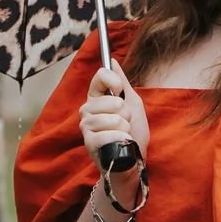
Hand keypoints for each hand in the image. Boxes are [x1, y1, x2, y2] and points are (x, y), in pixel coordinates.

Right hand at [80, 64, 149, 205]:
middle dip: (125, 113)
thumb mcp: (132, 103)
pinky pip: (111, 133)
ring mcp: (86, 127)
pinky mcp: (89, 143)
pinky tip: (120, 144)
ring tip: (123, 135)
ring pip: (113, 117)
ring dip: (125, 127)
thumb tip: (112, 60)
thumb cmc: (133, 133)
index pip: (100, 76)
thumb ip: (122, 82)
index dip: (114, 82)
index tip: (121, 92)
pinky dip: (122, 139)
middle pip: (111, 100)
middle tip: (125, 124)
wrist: (134, 161)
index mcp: (97, 99)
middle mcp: (87, 111)